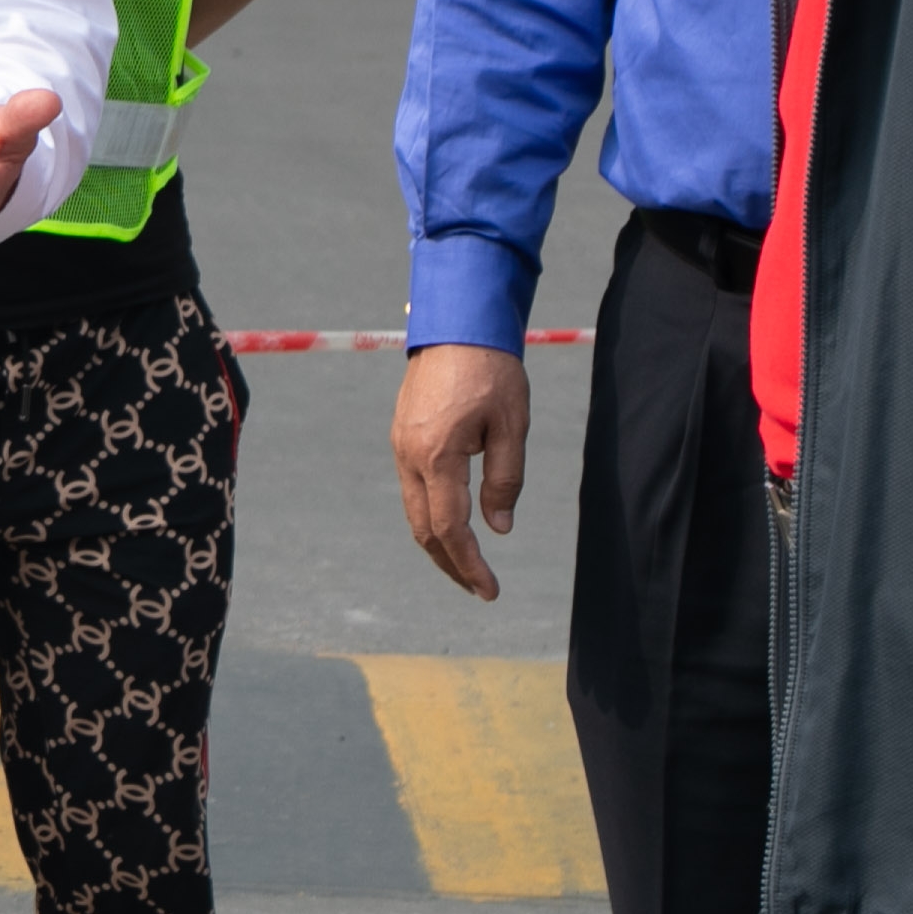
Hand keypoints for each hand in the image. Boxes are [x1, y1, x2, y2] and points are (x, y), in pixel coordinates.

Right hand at [390, 344, 531, 600]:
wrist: (456, 323)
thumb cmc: (491, 370)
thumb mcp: (512, 426)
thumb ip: (505, 480)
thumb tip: (499, 529)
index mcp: (438, 455)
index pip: (451, 528)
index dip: (469, 565)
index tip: (490, 590)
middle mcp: (410, 455)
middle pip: (423, 529)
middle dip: (450, 563)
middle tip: (479, 587)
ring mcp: (400, 445)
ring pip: (414, 510)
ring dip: (439, 542)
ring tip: (468, 563)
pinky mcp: (401, 435)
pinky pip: (412, 488)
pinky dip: (431, 515)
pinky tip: (453, 521)